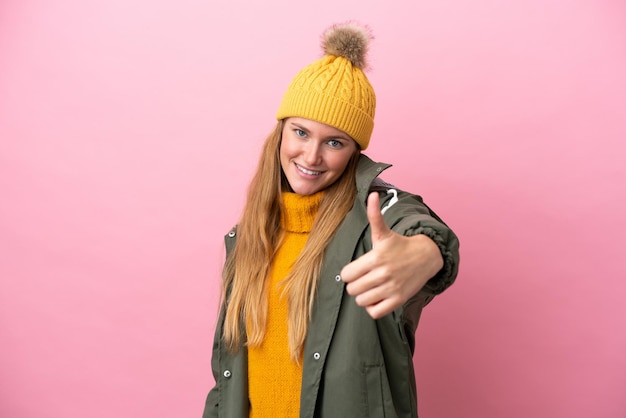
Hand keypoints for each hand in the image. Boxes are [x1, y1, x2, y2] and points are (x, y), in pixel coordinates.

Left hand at [340, 192, 443, 318]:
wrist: (426, 256)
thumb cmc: (399, 245)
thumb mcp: (384, 232)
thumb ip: (374, 215)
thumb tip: (372, 194)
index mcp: (376, 257)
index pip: (346, 275)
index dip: (349, 273)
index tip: (357, 269)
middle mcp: (383, 274)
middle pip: (352, 290)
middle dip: (355, 285)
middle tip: (364, 279)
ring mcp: (391, 288)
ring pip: (361, 301)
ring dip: (364, 296)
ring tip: (371, 288)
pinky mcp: (399, 300)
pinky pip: (375, 313)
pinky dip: (373, 308)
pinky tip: (378, 298)